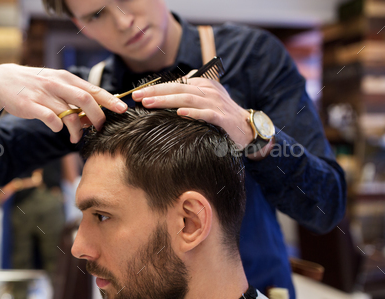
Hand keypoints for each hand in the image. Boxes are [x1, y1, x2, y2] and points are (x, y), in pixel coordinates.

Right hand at [0, 64, 127, 142]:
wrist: (2, 80)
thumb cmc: (36, 85)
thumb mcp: (57, 83)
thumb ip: (75, 95)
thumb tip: (99, 109)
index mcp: (66, 78)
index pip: (93, 89)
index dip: (110, 100)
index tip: (123, 110)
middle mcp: (57, 84)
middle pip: (85, 99)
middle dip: (97, 116)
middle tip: (100, 129)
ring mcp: (43, 94)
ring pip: (68, 112)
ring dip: (76, 128)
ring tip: (75, 138)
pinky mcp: (30, 105)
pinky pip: (49, 118)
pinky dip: (57, 126)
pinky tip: (57, 129)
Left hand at [132, 75, 253, 147]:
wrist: (246, 128)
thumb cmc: (222, 114)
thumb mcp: (208, 98)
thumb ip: (192, 90)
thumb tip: (173, 85)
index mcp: (203, 84)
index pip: (175, 84)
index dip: (155, 87)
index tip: (137, 93)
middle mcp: (208, 91)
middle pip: (178, 88)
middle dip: (156, 92)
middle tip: (137, 96)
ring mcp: (215, 103)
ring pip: (188, 98)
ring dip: (167, 100)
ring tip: (150, 104)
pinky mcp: (221, 118)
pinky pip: (206, 113)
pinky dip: (193, 113)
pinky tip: (179, 114)